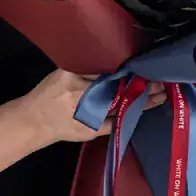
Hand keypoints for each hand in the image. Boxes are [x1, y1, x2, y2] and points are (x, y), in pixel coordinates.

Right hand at [15, 70, 166, 144]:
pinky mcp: (92, 131)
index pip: (109, 74)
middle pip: (119, 91)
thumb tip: (114, 64)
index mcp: (76, 80)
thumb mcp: (64, 73)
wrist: (35, 121)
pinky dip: (129, 117)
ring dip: (142, 103)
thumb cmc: (50, 93)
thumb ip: (87, 69)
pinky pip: (115, 124)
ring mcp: (89, 116)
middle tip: (159, 82)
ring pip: (121, 108)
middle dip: (141, 87)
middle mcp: (84, 97)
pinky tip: (143, 111)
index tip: (145, 68)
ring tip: (159, 96)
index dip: (129, 72)